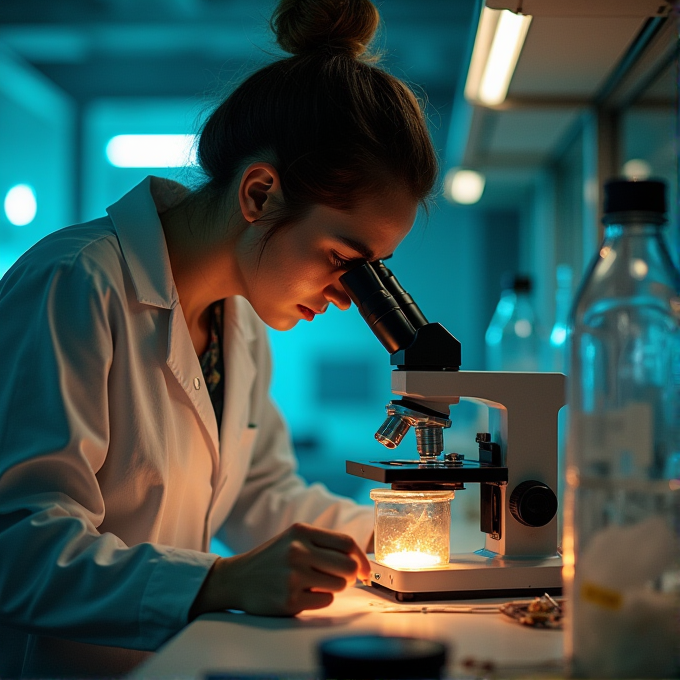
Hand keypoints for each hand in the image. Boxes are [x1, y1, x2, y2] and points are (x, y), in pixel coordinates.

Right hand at [189, 523, 369, 618]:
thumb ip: (323, 544)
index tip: (364, 569)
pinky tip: (303, 594)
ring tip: (314, 583)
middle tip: (341, 579)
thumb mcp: (293, 539)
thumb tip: (360, 563)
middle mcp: (297, 550)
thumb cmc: (271, 559)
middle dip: (350, 576)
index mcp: (301, 531)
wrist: (236, 579)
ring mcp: (293, 576)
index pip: (346, 542)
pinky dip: (320, 600)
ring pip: (339, 585)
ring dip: (333, 588)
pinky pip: (325, 602)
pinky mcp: (289, 600)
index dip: (361, 558)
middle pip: (347, 565)